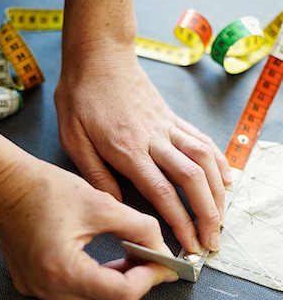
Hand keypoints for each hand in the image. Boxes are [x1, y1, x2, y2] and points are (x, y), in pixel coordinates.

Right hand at [0, 157, 177, 299]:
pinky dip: (95, 290)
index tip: (162, 263)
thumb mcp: (102, 203)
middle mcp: (46, 289)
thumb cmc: (46, 188)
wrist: (6, 183)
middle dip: (135, 294)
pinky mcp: (32, 286)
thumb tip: (163, 251)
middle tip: (146, 266)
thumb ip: (140, 229)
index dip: (150, 279)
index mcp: (62, 269)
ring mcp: (37, 291)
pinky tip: (103, 264)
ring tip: (125, 262)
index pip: (121, 296)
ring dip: (115, 294)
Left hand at [55, 44, 231, 252]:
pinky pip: (201, 140)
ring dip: (217, 191)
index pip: (162, 193)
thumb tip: (117, 203)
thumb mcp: (74, 138)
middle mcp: (154, 139)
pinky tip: (225, 177)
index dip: (180, 222)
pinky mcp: (172, 117)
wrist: (98, 55)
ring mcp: (167, 126)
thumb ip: (96, 174)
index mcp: (128, 149)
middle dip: (207, 214)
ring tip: (222, 216)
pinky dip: (218, 160)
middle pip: (191, 180)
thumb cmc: (81, 96)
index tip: (190, 244)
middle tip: (213, 240)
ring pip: (204, 160)